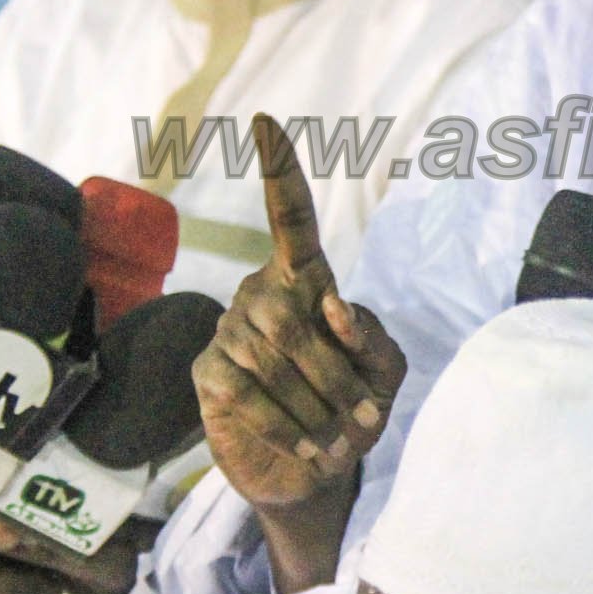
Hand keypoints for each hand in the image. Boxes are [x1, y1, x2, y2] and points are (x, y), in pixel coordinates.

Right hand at [192, 114, 404, 591]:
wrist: (315, 472)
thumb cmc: (354, 409)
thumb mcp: (385, 375)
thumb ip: (373, 339)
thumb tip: (330, 303)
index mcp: (306, 278)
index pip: (291, 217)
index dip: (279, 172)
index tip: (265, 121)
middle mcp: (261, 292)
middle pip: (294, 324)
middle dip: (335, 380)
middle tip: (362, 422)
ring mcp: (229, 330)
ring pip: (270, 361)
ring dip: (314, 409)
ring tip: (337, 440)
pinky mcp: (207, 373)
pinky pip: (243, 392)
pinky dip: (283, 425)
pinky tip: (308, 447)